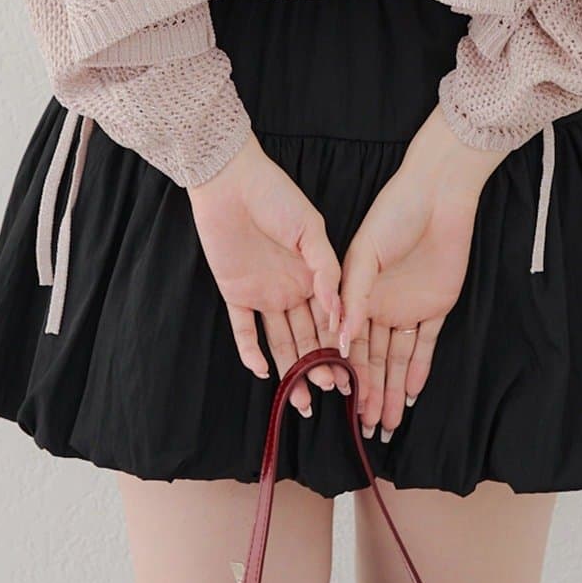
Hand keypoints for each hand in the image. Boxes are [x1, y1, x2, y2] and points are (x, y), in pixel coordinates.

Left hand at [188, 132, 348, 414]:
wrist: (231, 182)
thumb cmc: (276, 196)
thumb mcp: (310, 229)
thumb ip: (326, 269)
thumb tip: (340, 311)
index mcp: (314, 274)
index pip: (330, 317)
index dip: (339, 345)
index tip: (350, 372)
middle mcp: (291, 288)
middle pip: (307, 336)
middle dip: (318, 366)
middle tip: (329, 392)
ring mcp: (263, 293)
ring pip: (279, 340)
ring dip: (290, 367)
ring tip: (302, 401)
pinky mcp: (235, 293)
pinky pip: (243, 329)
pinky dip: (251, 351)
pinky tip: (263, 372)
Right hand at [338, 104, 503, 438]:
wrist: (438, 195)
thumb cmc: (394, 214)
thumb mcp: (365, 253)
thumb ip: (353, 296)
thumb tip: (340, 339)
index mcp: (355, 292)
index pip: (349, 342)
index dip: (346, 373)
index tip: (341, 402)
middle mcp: (379, 304)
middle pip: (373, 358)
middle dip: (369, 393)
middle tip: (366, 427)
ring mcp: (408, 306)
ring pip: (399, 358)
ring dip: (393, 390)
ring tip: (387, 424)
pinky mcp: (436, 305)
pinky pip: (427, 343)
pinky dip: (421, 368)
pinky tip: (412, 395)